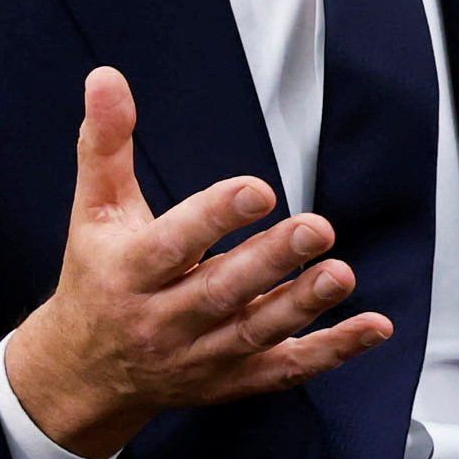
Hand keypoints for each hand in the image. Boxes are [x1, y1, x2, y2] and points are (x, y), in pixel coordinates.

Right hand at [1, 67, 392, 458]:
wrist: (85, 373)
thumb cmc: (98, 278)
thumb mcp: (95, 211)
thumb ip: (106, 146)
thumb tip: (107, 78)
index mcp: (130, 273)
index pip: (173, 244)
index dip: (214, 216)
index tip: (257, 189)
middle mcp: (164, 319)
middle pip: (222, 290)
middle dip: (271, 261)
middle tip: (318, 227)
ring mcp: (202, 355)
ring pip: (256, 332)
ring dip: (304, 305)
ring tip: (342, 273)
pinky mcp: (235, 380)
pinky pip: (288, 368)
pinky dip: (333, 351)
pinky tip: (373, 327)